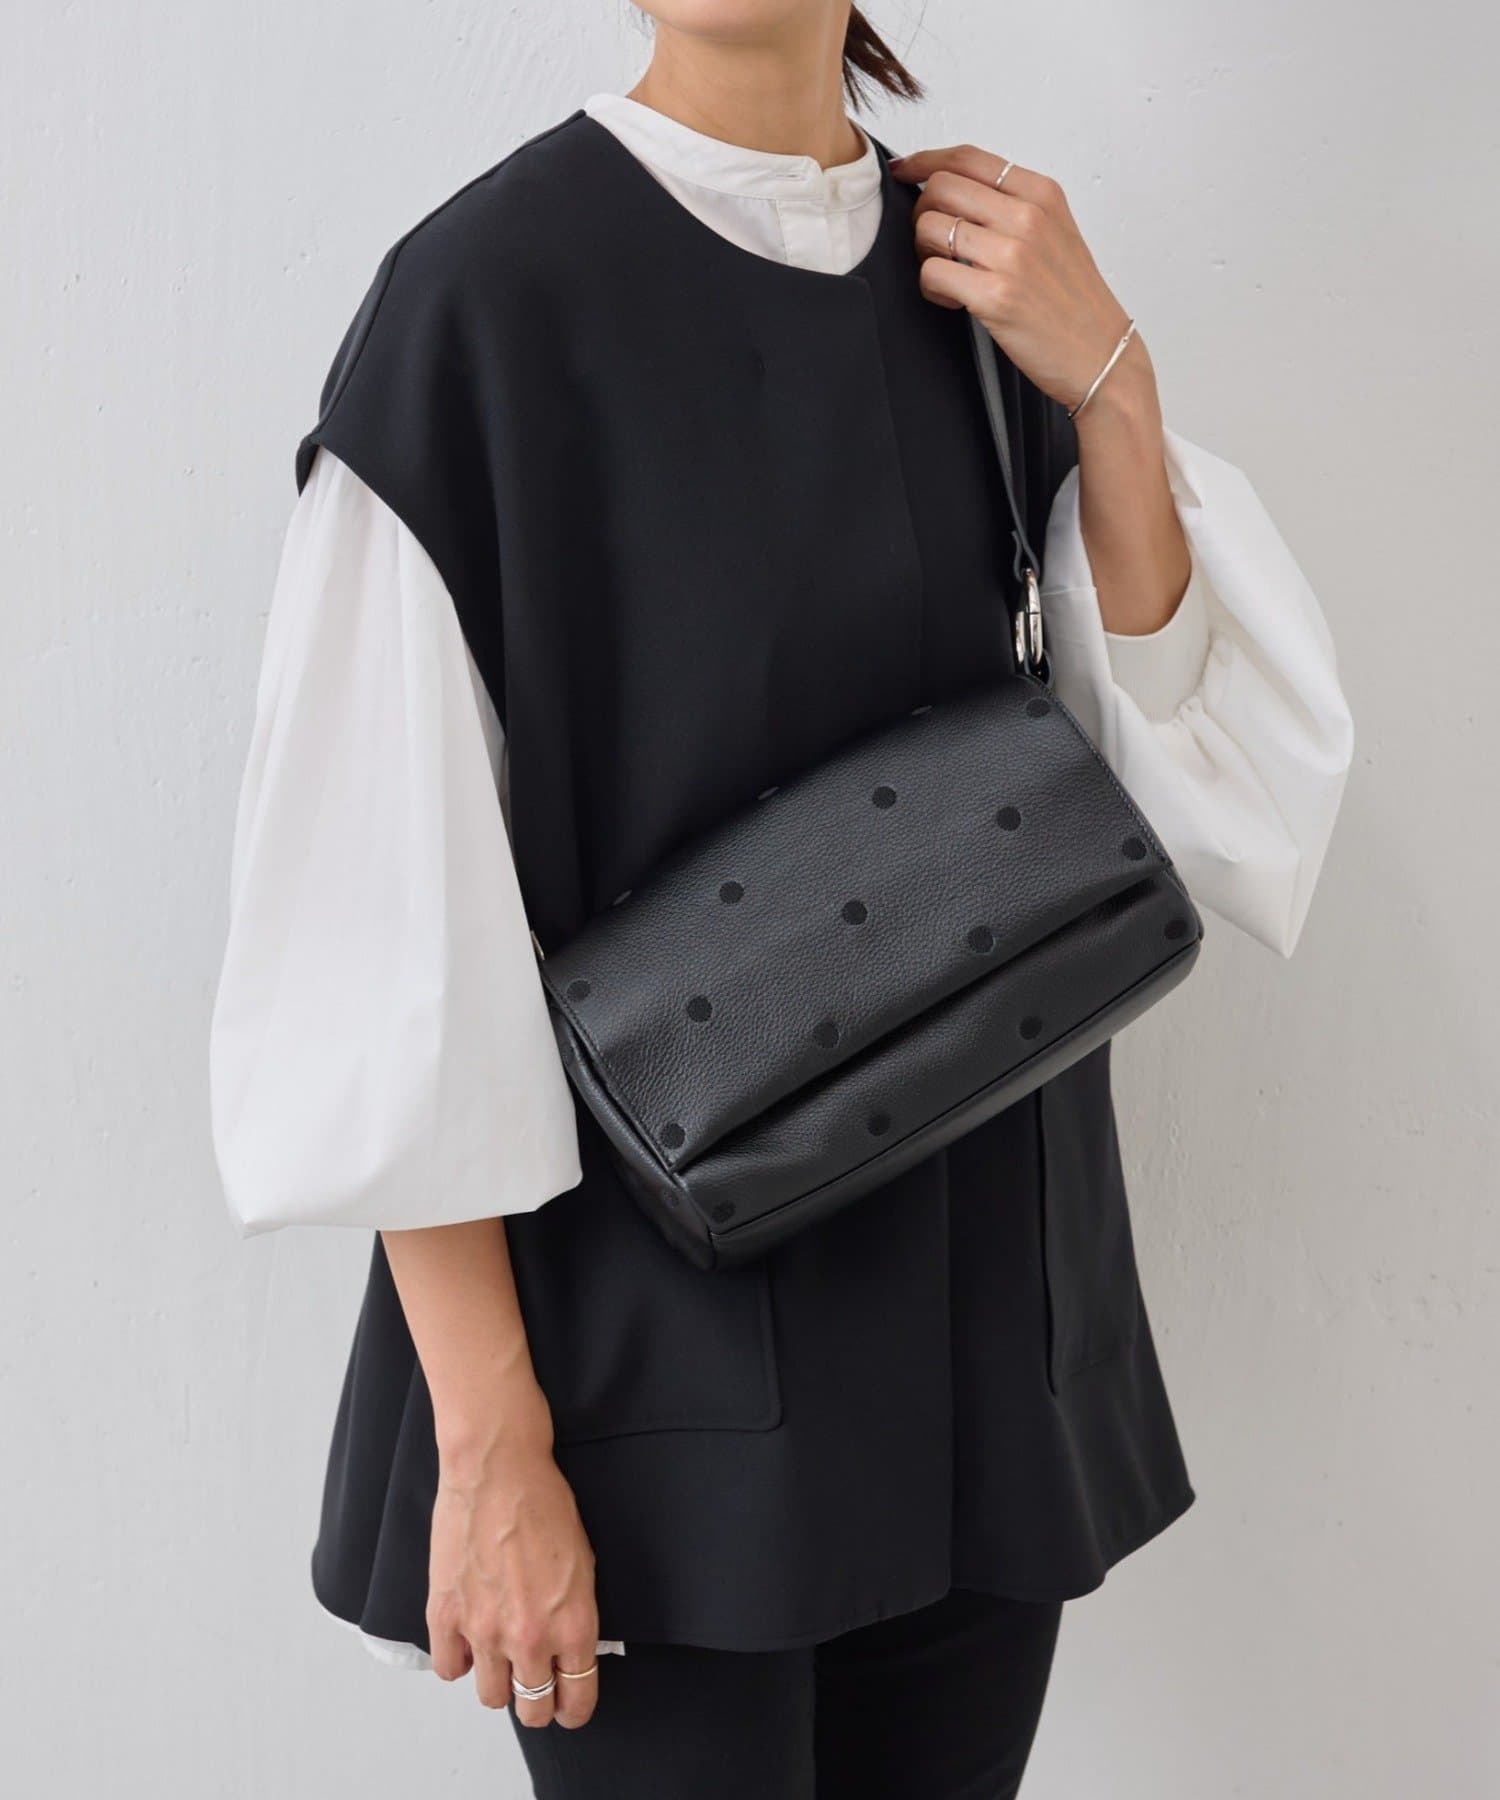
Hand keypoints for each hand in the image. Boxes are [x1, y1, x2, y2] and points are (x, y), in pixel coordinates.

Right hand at [426, 1429, 600, 1729]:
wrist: (497, 1469)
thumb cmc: (544, 1503)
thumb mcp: (584, 1563)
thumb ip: (576, 1616)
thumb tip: (570, 1649)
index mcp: (572, 1625)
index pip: (576, 1699)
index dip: (574, 1709)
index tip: (568, 1708)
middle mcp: (529, 1639)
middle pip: (533, 1710)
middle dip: (538, 1704)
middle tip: (535, 1688)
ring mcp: (483, 1631)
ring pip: (491, 1698)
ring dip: (498, 1684)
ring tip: (500, 1660)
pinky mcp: (445, 1616)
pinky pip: (449, 1669)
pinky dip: (458, 1659)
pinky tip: (467, 1639)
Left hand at [891, 144, 1149, 420]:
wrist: (1100, 354)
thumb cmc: (1073, 300)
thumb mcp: (1055, 232)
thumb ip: (1011, 206)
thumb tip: (954, 191)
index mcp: (1041, 194)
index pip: (967, 158)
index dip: (924, 161)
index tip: (905, 172)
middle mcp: (1027, 216)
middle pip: (940, 187)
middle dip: (922, 213)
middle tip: (934, 244)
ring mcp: (1012, 255)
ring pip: (930, 228)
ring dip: (925, 253)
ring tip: (949, 276)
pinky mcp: (995, 295)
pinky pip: (932, 273)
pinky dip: (932, 287)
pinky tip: (953, 300)